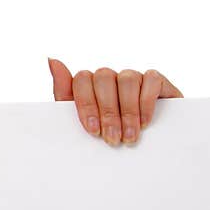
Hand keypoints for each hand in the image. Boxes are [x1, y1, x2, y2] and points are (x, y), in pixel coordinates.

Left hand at [47, 58, 183, 145]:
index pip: (81, 79)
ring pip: (126, 79)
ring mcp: (133, 77)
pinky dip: (146, 103)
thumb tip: (52, 59)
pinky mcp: (157, 81)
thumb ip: (64, 93)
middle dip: (107, 112)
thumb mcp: (82, 122)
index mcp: (89, 86)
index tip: (93, 130)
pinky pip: (151, 80)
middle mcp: (110, 78)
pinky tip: (144, 123)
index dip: (86, 104)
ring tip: (129, 136)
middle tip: (112, 139)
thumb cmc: (109, 135)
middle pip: (103, 78)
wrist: (147, 151)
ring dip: (127, 111)